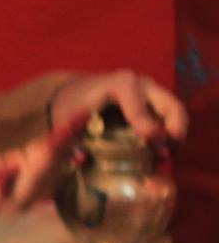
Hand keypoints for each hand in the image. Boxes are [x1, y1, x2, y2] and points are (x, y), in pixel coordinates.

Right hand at [0, 117, 77, 232]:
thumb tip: (6, 185)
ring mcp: (21, 184)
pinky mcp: (17, 172)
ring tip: (81, 119)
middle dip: (67, 142)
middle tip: (84, 117)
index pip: (38, 171)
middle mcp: (23, 196)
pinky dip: (54, 142)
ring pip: (50, 160)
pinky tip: (66, 132)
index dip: (53, 149)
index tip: (67, 130)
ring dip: (66, 139)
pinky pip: (40, 156)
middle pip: (52, 166)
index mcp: (11, 200)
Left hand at [48, 71, 187, 147]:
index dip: (148, 128)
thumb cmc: (71, 104)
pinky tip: (162, 150)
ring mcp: (152, 89)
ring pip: (177, 112)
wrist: (76, 89)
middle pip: (172, 107)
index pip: (140, 110)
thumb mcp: (65, 118)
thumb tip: (81, 159)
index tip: (153, 145)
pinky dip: (172, 132)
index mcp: (121, 85)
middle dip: (174, 132)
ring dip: (176, 135)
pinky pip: (173, 115)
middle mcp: (142, 83)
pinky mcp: (155, 97)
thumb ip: (70, 138)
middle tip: (165, 155)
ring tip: (164, 156)